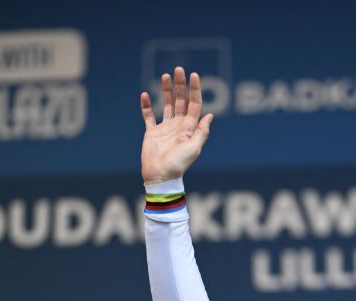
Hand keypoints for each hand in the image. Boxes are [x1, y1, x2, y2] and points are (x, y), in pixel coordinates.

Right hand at [140, 66, 213, 183]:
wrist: (161, 176)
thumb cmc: (179, 163)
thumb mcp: (194, 147)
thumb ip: (202, 131)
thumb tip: (210, 115)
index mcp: (189, 127)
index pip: (194, 104)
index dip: (195, 89)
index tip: (193, 75)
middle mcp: (178, 125)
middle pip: (181, 100)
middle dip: (180, 85)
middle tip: (179, 69)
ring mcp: (165, 128)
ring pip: (166, 104)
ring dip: (166, 90)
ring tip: (165, 75)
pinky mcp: (151, 133)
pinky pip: (148, 116)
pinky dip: (146, 106)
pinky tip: (145, 94)